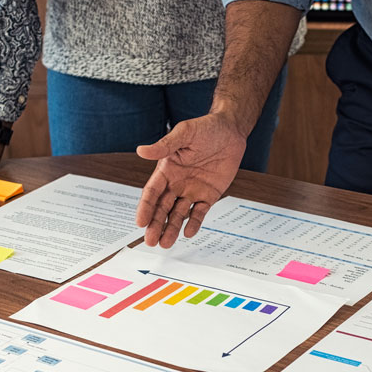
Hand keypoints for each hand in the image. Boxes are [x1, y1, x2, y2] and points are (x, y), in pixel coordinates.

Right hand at [135, 113, 246, 247]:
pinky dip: (194, 223)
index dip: (145, 208)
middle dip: (155, 224)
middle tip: (150, 241)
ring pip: (178, 214)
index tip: (140, 222)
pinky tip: (188, 233)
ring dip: (171, 228)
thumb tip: (141, 151)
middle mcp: (176, 183)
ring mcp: (192, 190)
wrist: (231, 130)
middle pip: (162, 208)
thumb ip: (164, 145)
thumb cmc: (205, 128)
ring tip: (166, 243)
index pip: (152, 193)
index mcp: (166, 170)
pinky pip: (200, 212)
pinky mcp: (209, 195)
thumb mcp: (184, 134)